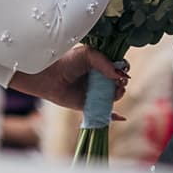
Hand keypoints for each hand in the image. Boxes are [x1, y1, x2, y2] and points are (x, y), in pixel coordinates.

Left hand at [11, 45, 129, 111]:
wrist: (50, 77)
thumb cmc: (66, 62)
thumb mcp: (87, 54)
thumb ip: (104, 62)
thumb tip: (119, 75)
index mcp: (99, 64)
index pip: (117, 66)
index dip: (122, 69)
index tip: (122, 70)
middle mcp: (98, 78)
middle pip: (118, 82)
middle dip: (122, 82)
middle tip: (119, 81)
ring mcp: (95, 92)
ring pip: (114, 96)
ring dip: (119, 94)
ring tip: (116, 91)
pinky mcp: (90, 105)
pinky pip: (105, 112)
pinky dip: (114, 116)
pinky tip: (121, 117)